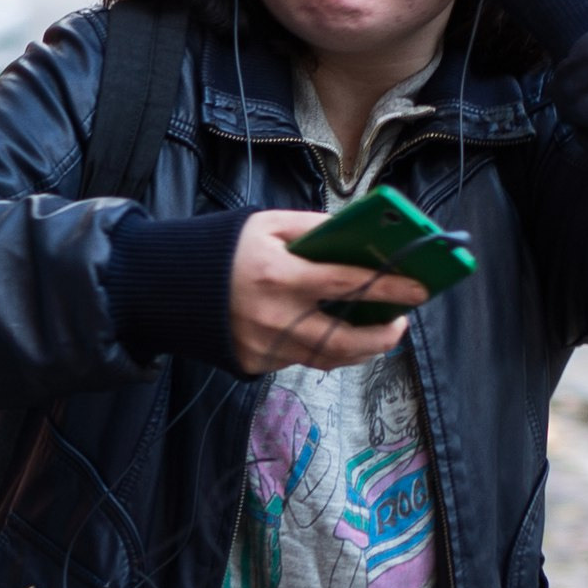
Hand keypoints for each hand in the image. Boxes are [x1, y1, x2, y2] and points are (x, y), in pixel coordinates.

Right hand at [226, 211, 428, 374]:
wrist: (167, 285)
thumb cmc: (222, 249)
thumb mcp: (265, 224)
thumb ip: (313, 228)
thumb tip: (357, 235)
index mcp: (277, 275)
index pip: (346, 284)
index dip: (388, 287)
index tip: (420, 288)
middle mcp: (273, 317)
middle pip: (344, 339)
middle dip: (384, 334)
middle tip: (402, 321)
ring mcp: (263, 346)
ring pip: (327, 357)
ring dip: (360, 347)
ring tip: (379, 331)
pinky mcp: (255, 363)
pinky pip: (301, 359)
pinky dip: (324, 348)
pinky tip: (337, 334)